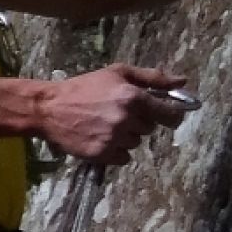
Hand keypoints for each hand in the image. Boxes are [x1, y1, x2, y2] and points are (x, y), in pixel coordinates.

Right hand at [33, 62, 193, 165]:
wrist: (49, 108)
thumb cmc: (84, 87)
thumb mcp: (117, 73)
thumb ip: (152, 77)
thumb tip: (183, 81)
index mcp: (133, 97)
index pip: (169, 114)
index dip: (171, 116)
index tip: (167, 117)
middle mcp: (126, 119)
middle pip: (149, 129)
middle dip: (139, 122)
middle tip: (118, 114)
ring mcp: (113, 138)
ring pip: (135, 143)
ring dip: (126, 137)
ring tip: (105, 126)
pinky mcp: (102, 154)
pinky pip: (123, 158)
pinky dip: (116, 151)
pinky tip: (101, 138)